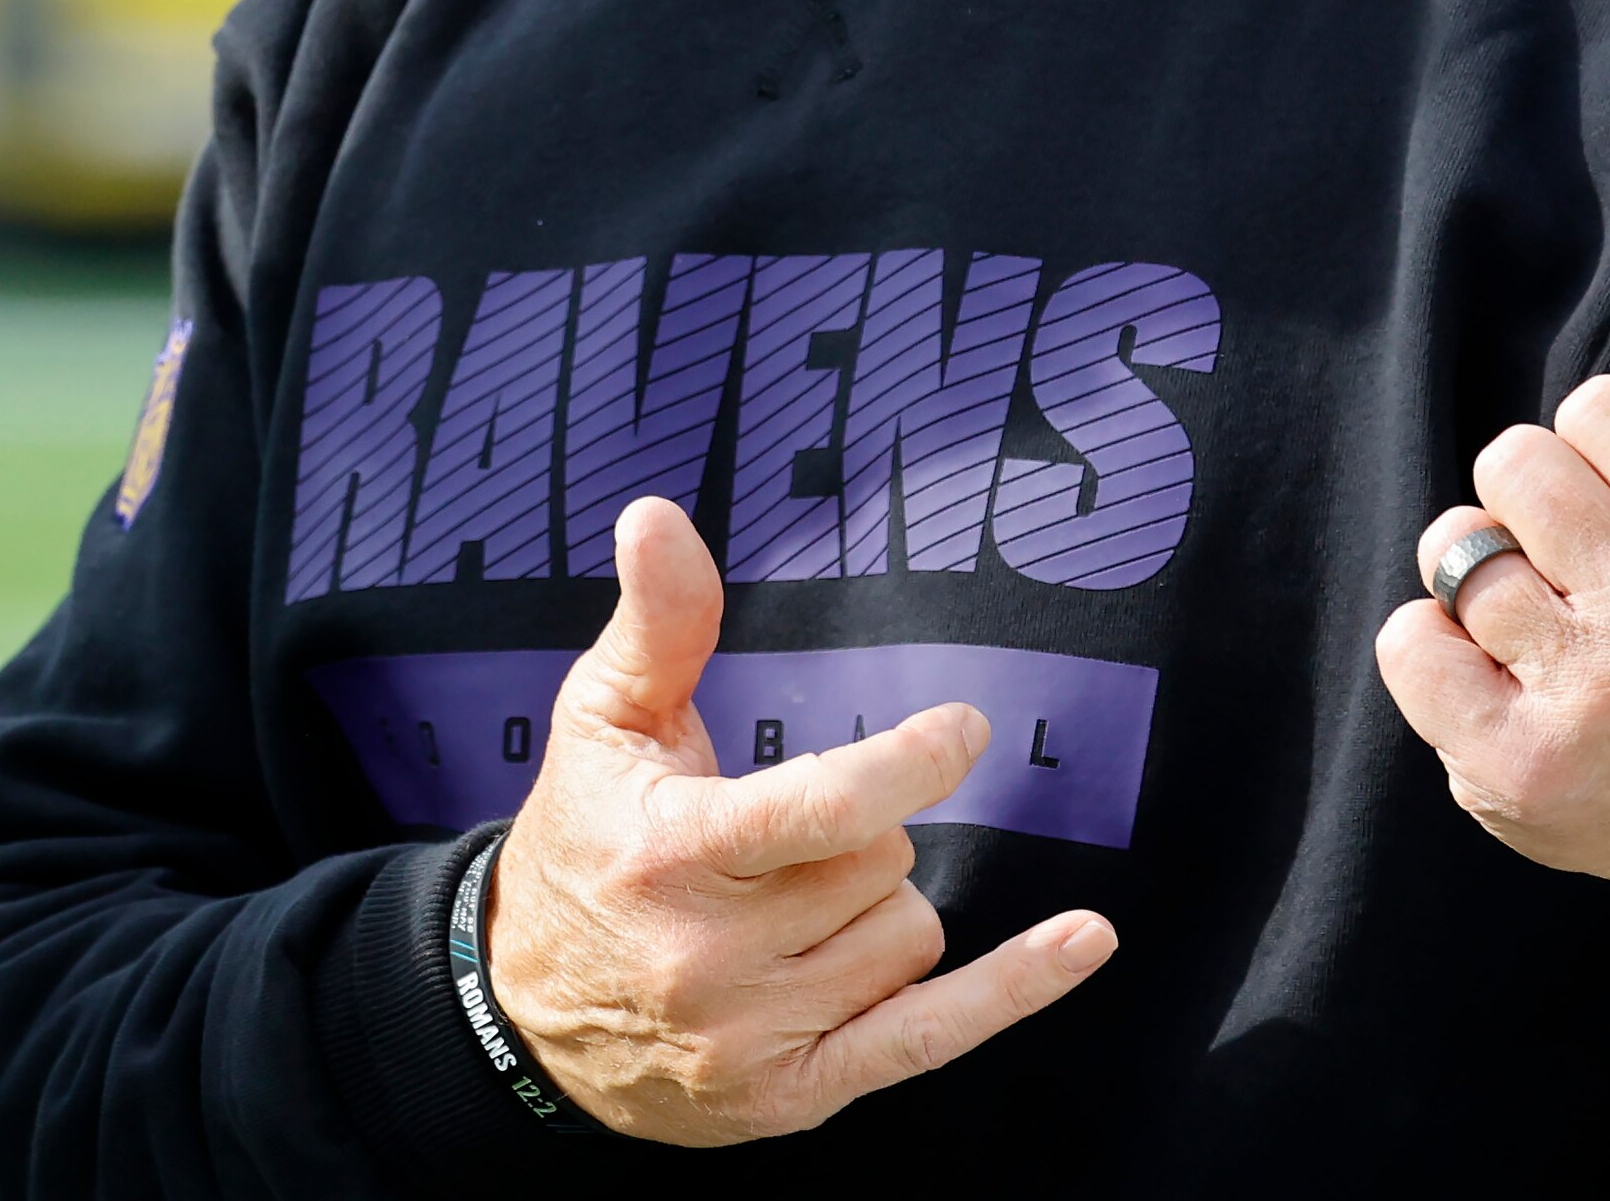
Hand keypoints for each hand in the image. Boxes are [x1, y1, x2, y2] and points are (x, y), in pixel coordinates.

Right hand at [482, 496, 1116, 1142]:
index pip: (823, 809)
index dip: (909, 763)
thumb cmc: (580, 846)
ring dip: (875, 910)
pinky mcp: (794, 1094)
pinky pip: (935, 1035)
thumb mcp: (603, 722)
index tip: (961, 729)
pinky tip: (1084, 939)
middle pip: (880, 866)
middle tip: (785, 846)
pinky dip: (1016, 989)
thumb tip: (658, 515)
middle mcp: (711, 956)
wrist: (524, 1017)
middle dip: (855, 839)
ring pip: (907, 937)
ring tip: (791, 910)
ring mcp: (755, 1036)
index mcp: (670, 853)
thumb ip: (657, 621)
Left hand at [1376, 191, 1609, 894]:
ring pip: (1455, 547)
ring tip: (1553, 632)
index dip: (1603, 450)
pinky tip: (1499, 683)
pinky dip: (1430, 651)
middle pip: (1511, 463)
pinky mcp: (1513, 764)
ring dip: (1483, 578)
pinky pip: (1405, 640)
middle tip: (1590, 572)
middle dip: (1533, 504)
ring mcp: (1592, 699)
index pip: (1596, 406)